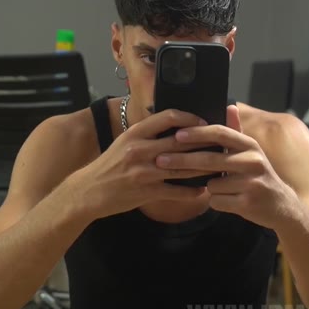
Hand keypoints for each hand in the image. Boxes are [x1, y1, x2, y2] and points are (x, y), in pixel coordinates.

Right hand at [72, 109, 214, 218]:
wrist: (87, 191)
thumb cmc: (108, 166)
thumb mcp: (123, 142)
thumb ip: (146, 134)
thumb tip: (171, 126)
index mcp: (135, 134)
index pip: (167, 117)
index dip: (189, 118)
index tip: (203, 122)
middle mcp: (140, 150)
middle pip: (180, 142)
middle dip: (203, 143)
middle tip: (221, 143)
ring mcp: (144, 171)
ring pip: (183, 167)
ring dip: (203, 167)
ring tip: (219, 166)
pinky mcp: (146, 191)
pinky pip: (176, 191)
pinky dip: (192, 191)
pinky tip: (203, 189)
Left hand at [154, 105, 299, 229]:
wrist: (282, 207)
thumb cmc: (259, 177)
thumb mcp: (251, 152)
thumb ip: (236, 131)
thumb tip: (229, 105)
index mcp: (250, 145)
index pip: (220, 133)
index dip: (196, 133)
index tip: (176, 134)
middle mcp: (253, 161)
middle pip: (209, 158)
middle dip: (182, 160)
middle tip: (161, 160)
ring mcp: (251, 183)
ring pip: (212, 183)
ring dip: (210, 187)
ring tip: (223, 189)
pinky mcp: (248, 203)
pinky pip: (217, 201)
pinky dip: (217, 202)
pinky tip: (229, 201)